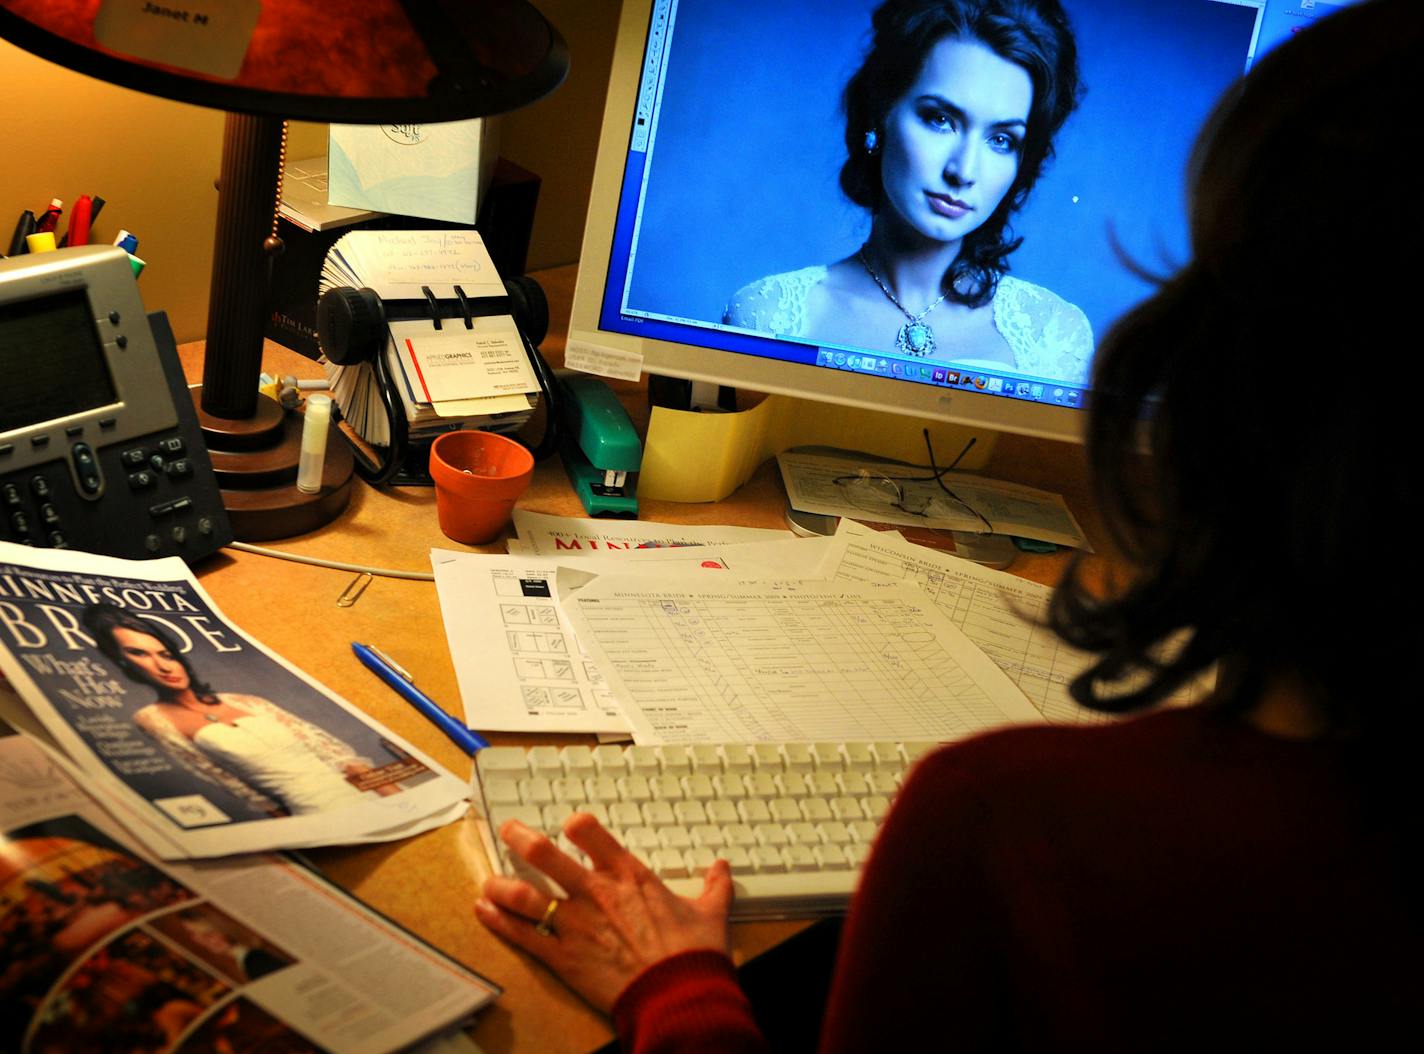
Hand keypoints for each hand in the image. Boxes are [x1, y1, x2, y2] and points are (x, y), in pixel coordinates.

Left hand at [475, 813, 733, 1012]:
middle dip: (521, 839)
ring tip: (490, 880)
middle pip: (545, 855)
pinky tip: (484, 911)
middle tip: (509, 831)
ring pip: (526, 895)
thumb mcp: (710, 912)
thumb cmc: (693, 953)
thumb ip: (713, 885)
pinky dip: (499, 922)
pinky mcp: (564, 957)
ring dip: (502, 885)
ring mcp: (575, 925)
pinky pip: (524, 936)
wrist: (679, 995)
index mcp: (628, 875)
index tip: (568, 825)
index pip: (590, 832)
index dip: (575, 823)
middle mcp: (595, 893)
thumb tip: (722, 867)